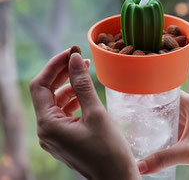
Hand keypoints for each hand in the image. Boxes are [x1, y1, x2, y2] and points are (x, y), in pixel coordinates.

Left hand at [30, 50, 140, 179]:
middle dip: (62, 72)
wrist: (117, 178)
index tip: (70, 52)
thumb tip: (74, 58)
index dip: (53, 66)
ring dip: (68, 84)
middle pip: (47, 92)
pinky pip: (63, 111)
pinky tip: (84, 91)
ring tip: (84, 71)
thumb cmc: (109, 150)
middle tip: (79, 58)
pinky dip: (72, 97)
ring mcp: (54, 134)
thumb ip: (82, 83)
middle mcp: (46, 130)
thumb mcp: (95, 112)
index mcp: (48, 125)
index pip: (40, 86)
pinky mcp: (64, 136)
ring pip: (56, 101)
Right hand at [137, 91, 188, 179]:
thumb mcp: (187, 152)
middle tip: (133, 107)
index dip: (154, 92)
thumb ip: (163, 158)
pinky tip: (148, 131)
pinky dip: (159, 127)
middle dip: (151, 105)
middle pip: (165, 102)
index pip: (169, 92)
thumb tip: (140, 166)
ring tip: (136, 117)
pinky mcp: (186, 132)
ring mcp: (188, 121)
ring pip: (166, 114)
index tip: (138, 95)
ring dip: (154, 116)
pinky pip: (169, 125)